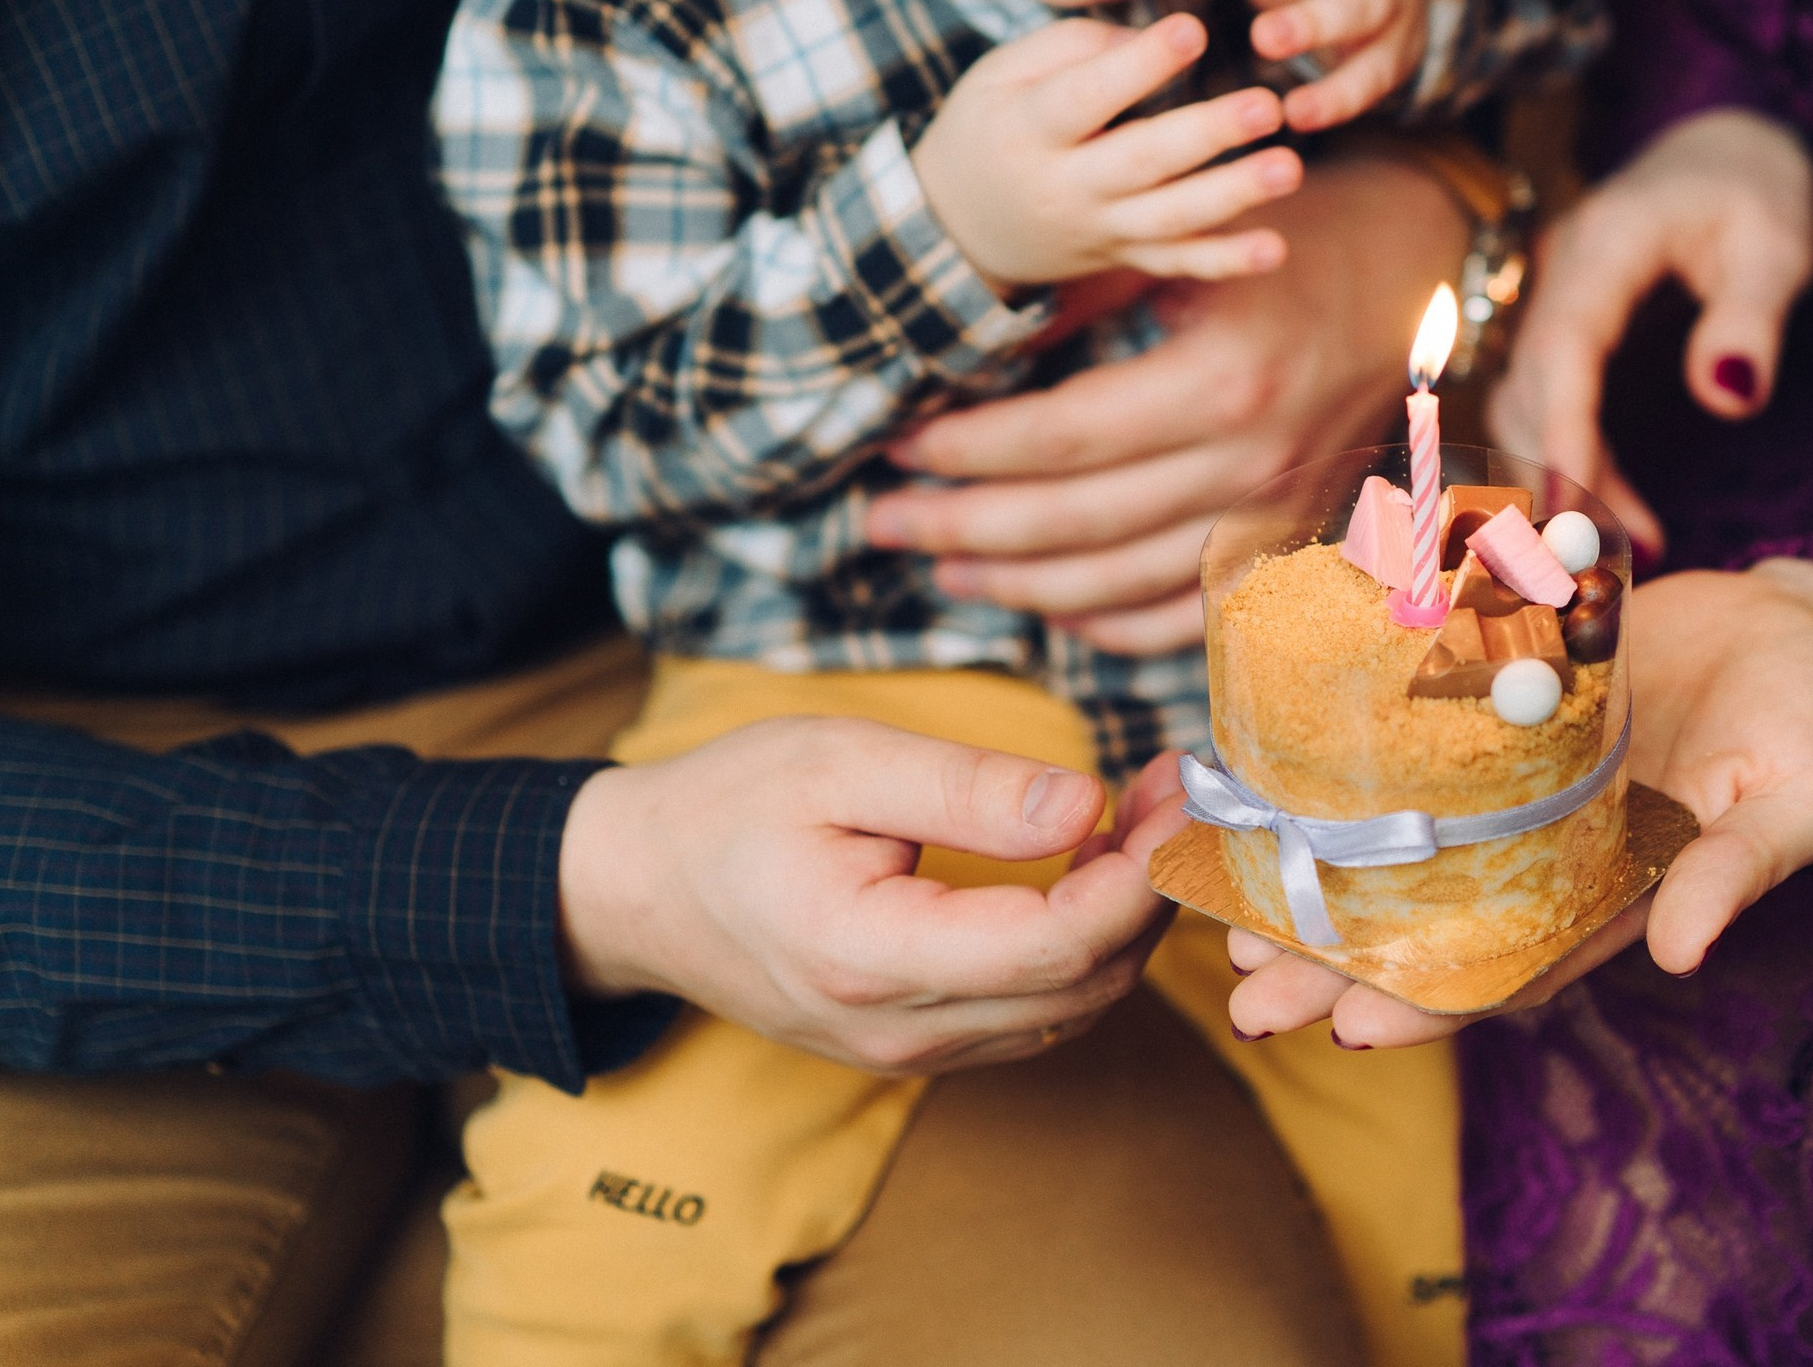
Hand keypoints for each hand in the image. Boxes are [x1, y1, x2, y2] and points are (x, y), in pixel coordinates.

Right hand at [557, 715, 1187, 1075]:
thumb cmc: (728, 808)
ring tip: (1143, 814)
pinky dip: (1085, 943)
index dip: (1139, 875)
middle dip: (1152, 890)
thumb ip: (966, 789)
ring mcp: (909, 1049)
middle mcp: (899, 1029)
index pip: (1055, 945)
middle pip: (1084, 985)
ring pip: (1073, 1007)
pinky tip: (1088, 863)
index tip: (1177, 794)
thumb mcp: (839, 763)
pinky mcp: (918, 1041)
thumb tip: (1084, 805)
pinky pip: (1036, 1010)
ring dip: (1127, 917)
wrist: (635, 889)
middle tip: (1176, 789)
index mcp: (870, 957)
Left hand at [865, 150, 1468, 651]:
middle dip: (962, 527)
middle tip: (882, 520)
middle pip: (1074, 527)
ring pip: (1119, 586)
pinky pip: (1186, 617)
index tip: (896, 446)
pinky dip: (1108, 625)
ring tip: (942, 561)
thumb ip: (1084, 293)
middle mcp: (1251, 464)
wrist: (1419, 267)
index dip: (966, 452)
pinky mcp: (1290, 541)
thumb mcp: (1189, 245)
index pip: (1060, 442)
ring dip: (1016, 585)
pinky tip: (1045, 606)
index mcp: (1219, 382)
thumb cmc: (1299, 235)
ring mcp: (1275, 515)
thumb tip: (970, 338)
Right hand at [911, 13, 1302, 287]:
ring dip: (1233, 195)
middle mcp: (1066, 186)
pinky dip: (1227, 261)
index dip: (1139, 66)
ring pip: (1171, 218)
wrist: (959, 226)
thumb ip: (1073, 47)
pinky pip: (1179, 263)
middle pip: (1143, 160)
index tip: (1193, 30)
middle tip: (1266, 105)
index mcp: (1029, 129)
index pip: (1087, 97)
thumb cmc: (991, 127)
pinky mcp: (1124, 257)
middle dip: (1207, 134)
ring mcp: (1100, 229)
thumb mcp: (1001, 74)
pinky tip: (1275, 248)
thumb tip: (1154, 40)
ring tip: (1288, 168)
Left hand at [1224, 560, 1812, 1046]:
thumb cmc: (1812, 724)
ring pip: (1400, 844)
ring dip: (1319, 876)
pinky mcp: (1490, 704)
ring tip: (1225, 904)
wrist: (1795, 625)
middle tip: (1243, 989)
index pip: (1509, 968)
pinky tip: (1265, 783)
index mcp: (1613, 892)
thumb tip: (1685, 953)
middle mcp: (1546, 849)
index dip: (1430, 1005)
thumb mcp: (1799, 798)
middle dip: (1338, 962)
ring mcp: (1513, 782)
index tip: (1349, 1029)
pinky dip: (1340, 773)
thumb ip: (1742, 870)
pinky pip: (1406, 751)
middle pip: (1428, 920)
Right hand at [1488, 109, 1812, 552]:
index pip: (1565, 346)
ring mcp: (1553, 305)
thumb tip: (1729, 398)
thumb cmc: (1756, 191)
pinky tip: (1621, 522)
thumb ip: (1752, 316)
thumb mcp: (1777, 243)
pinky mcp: (1562, 337)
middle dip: (1559, 478)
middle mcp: (1560, 275)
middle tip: (1607, 565)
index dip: (1563, 431)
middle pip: (1528, 389)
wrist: (1722, 153)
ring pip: (1525, 410)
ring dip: (1565, 485)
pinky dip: (1572, 470)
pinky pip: (1545, 413)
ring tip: (1629, 556)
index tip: (1575, 508)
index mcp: (1607, 242)